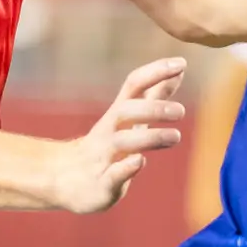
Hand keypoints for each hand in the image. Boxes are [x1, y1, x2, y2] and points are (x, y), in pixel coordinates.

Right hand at [49, 56, 186, 213]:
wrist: (64, 179)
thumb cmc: (107, 146)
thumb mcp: (131, 119)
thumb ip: (155, 95)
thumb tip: (179, 71)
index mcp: (118, 114)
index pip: (134, 85)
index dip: (156, 71)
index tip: (181, 62)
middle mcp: (108, 131)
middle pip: (126, 111)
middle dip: (154, 108)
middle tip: (181, 111)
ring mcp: (103, 156)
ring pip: (122, 142)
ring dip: (150, 137)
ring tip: (175, 136)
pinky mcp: (102, 183)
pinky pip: (112, 174)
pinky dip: (126, 167)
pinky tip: (140, 162)